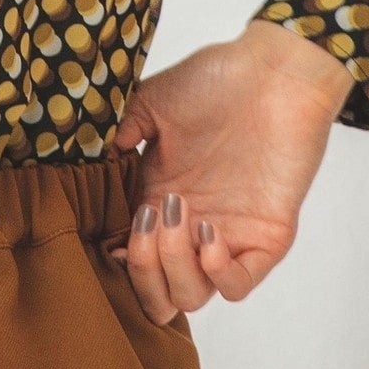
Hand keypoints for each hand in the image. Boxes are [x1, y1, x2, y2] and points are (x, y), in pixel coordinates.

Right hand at [109, 21, 353, 325]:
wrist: (274, 72)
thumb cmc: (216, 80)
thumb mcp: (152, 102)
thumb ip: (121, 134)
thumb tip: (94, 163)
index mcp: (160, 200)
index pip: (131, 259)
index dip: (119, 259)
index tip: (112, 233)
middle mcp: (191, 227)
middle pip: (158, 294)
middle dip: (143, 271)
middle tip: (147, 222)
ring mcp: (228, 236)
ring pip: (191, 297)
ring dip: (174, 264)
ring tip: (180, 215)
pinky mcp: (266, 238)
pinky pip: (238, 286)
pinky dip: (217, 272)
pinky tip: (209, 233)